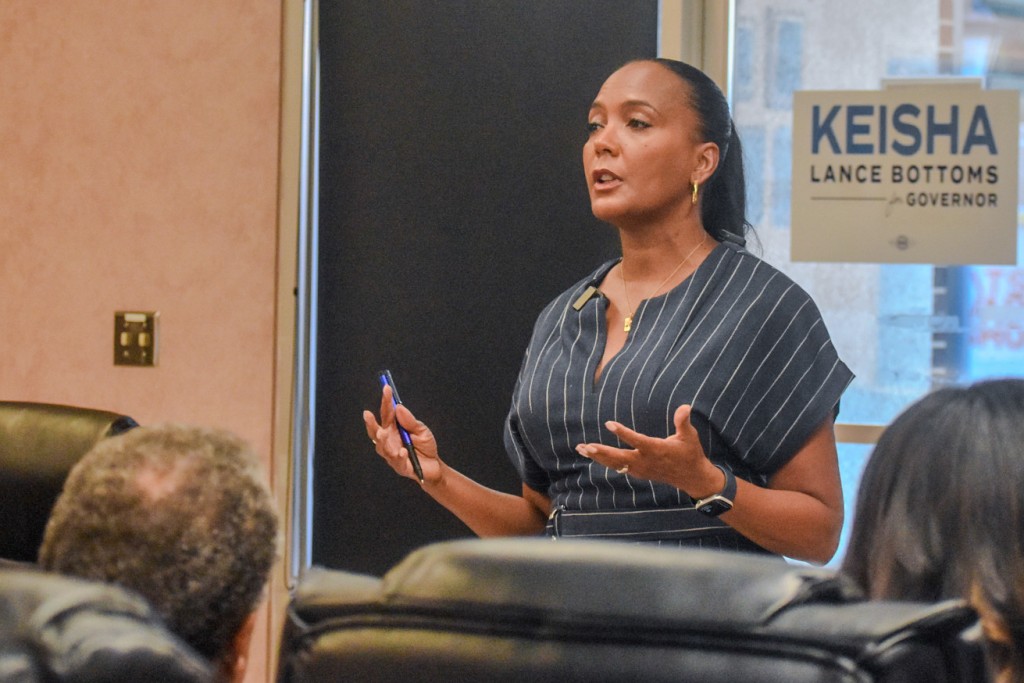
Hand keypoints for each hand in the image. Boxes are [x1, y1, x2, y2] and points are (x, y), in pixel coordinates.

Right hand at [363, 384, 442, 483]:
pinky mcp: (399, 466)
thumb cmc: (425, 446)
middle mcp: (389, 440)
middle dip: (370, 423)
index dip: (386, 401)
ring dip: (381, 440)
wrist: (433, 466)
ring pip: (382, 447)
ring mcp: (392, 454)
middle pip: (376, 431)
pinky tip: (402, 451)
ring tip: (382, 433)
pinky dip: (398, 456)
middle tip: (367, 414)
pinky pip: (397, 461)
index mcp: (393, 428)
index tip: (387, 388)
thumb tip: (398, 407)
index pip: (387, 413)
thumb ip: (410, 421)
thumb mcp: (421, 430)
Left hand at [574, 404, 721, 497]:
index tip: (608, 424)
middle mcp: (645, 461)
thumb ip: (683, 421)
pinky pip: (618, 467)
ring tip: (580, 448)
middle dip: (601, 452)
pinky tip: (593, 454)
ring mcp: (640, 469)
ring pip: (614, 463)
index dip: (622, 432)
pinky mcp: (638, 473)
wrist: (691, 477)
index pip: (636, 440)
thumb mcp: (689, 436)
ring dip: (597, 456)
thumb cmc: (690, 453)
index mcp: (656, 450)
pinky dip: (605, 461)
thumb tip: (685, 406)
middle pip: (619, 457)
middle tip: (584, 446)